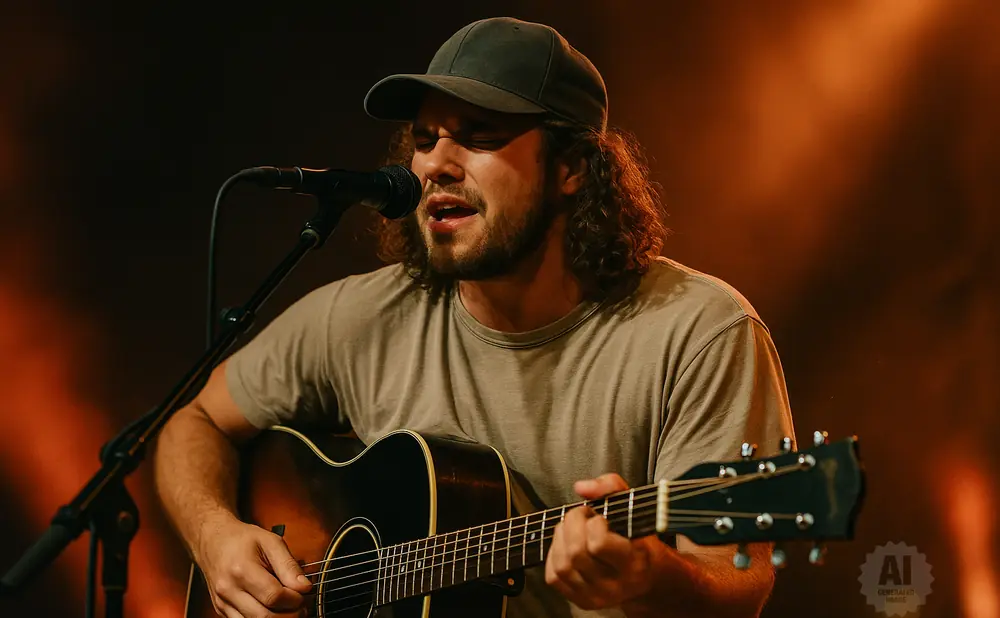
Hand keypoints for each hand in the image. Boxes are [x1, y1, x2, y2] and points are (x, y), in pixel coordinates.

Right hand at [196, 515, 312, 617]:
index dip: (295, 599)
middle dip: (290, 614)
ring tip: (288, 607)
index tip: (304, 593)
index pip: (274, 596)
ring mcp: (223, 603)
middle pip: (265, 617)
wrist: (212, 541)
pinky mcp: (221, 610)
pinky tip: (272, 609)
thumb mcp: (271, 542)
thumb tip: (305, 587)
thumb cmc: (242, 539)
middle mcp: (229, 590)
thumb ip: (289, 565)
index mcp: (242, 570)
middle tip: (301, 605)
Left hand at [544, 473, 655, 609]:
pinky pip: (554, 577)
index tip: (600, 517)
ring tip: (573, 528)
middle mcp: (616, 585)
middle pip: (576, 552)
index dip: (593, 524)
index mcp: (634, 562)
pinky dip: (554, 556)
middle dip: (572, 524)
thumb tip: (581, 487)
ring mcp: (598, 597)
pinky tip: (566, 545)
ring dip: (561, 538)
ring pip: (562, 565)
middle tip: (582, 515)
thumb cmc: (636, 536)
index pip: (598, 544)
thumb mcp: (633, 506)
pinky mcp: (583, 601)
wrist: (645, 575)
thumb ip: (610, 487)